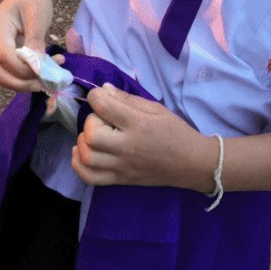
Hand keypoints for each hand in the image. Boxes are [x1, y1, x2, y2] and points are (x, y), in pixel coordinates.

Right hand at [0, 0, 54, 92]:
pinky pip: (7, 71)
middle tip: (42, 84)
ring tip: (45, 80)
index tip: (44, 71)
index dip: (22, 68)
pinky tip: (42, 73)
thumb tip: (37, 67)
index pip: (3, 55)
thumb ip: (36, 41)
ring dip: (21, 82)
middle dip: (17, 82)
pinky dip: (23, 77)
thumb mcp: (38, 17)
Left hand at [71, 85, 215, 189]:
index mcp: (138, 124)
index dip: (96, 96)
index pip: (103, 107)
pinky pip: (90, 178)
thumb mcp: (156, 109)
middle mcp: (127, 147)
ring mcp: (122, 167)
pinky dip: (78, 166)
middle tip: (102, 120)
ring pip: (87, 157)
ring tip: (93, 136)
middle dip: (90, 122)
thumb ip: (127, 99)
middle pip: (91, 135)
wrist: (192, 164)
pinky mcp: (121, 180)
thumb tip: (103, 89)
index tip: (101, 97)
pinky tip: (81, 153)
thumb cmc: (176, 133)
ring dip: (83, 143)